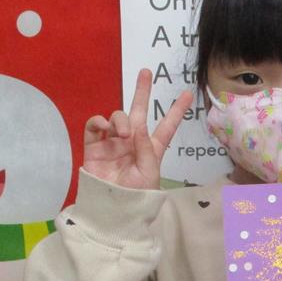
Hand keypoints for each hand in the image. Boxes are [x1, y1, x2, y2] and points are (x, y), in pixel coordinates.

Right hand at [82, 69, 193, 189]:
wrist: (112, 209)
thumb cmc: (136, 195)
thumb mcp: (148, 172)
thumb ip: (145, 148)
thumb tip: (137, 127)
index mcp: (152, 149)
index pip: (167, 127)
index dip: (176, 111)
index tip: (187, 94)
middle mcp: (133, 142)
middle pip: (139, 112)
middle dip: (142, 91)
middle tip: (146, 71)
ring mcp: (113, 142)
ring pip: (117, 117)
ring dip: (121, 120)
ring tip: (123, 134)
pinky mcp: (94, 146)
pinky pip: (95, 125)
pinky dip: (99, 121)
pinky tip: (106, 127)